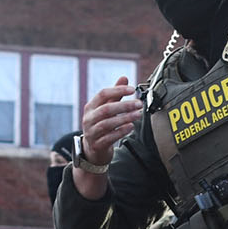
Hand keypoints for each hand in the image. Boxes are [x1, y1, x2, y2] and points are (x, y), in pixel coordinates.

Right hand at [73, 78, 141, 198]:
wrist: (93, 150)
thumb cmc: (101, 126)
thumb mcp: (106, 108)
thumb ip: (115, 94)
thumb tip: (124, 78)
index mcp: (90, 107)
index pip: (103, 94)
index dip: (118, 90)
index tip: (132, 89)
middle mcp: (89, 119)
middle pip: (106, 109)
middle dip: (124, 105)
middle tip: (138, 103)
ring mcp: (91, 132)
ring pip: (108, 123)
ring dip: (125, 118)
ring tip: (137, 114)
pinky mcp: (97, 144)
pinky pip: (110, 137)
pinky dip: (121, 131)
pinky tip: (131, 126)